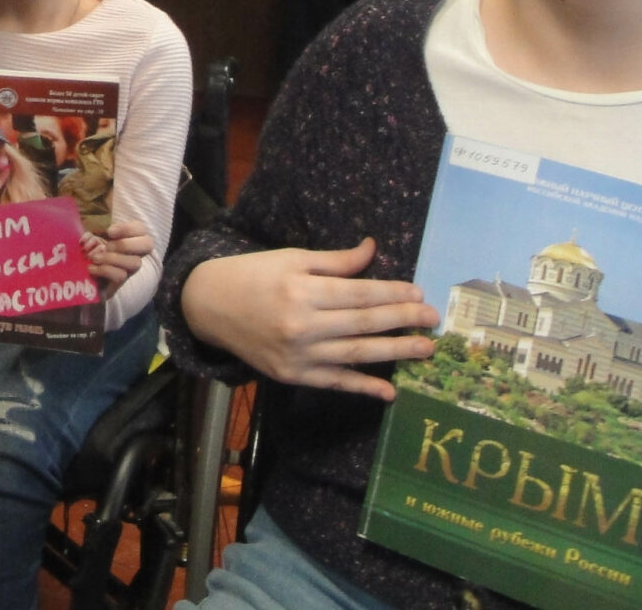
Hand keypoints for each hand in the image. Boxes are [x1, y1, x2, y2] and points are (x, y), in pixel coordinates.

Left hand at [82, 219, 154, 297]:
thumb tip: (95, 222)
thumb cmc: (94, 247)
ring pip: (135, 262)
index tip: (109, 232)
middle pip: (147, 244)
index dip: (127, 228)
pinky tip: (91, 268)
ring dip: (112, 259)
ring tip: (94, 258)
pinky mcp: (123, 281)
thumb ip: (98, 226)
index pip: (141, 228)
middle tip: (107, 246)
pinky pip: (121, 276)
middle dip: (124, 244)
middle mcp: (138, 251)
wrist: (86, 272)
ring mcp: (132, 267)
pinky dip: (104, 270)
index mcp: (134, 236)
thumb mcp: (95, 234)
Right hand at [179, 237, 435, 399]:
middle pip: (362, 324)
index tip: (417, 293)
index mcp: (301, 289)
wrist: (208, 306)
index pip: (358, 293)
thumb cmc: (253, 275)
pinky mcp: (293, 376)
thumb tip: (373, 250)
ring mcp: (298, 354)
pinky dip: (363, 388)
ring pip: (356, 355)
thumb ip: (335, 261)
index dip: (391, 293)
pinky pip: (335, 383)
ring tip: (424, 349)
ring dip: (394, 352)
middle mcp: (302, 324)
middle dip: (402, 320)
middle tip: (433, 319)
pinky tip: (390, 391)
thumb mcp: (291, 258)